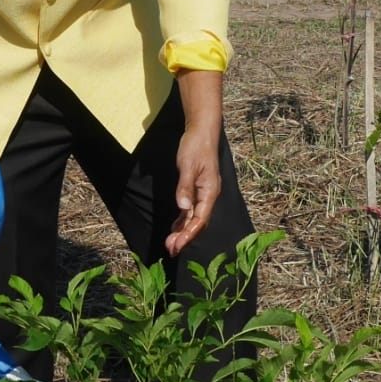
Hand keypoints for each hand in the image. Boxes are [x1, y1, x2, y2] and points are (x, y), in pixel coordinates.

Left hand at [167, 126, 222, 255]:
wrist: (202, 131)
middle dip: (185, 237)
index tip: (176, 245)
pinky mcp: (197, 189)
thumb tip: (183, 208)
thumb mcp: (187, 166)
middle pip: (198, 222)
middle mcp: (209, 195)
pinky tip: (175, 228)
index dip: (188, 235)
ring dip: (183, 231)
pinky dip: (183, 220)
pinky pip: (191, 210)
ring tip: (171, 244)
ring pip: (194, 218)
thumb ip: (185, 188)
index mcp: (210, 192)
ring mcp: (204, 193)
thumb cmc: (196, 146)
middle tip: (170, 250)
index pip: (200, 220)